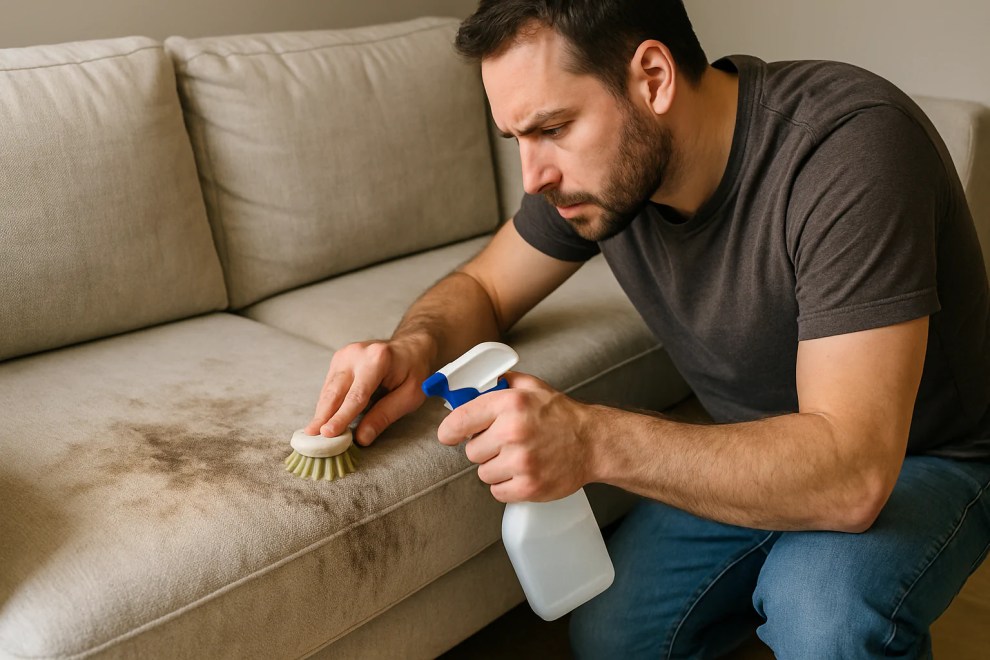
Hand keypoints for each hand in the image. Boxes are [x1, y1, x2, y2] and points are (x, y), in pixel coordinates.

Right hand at [305, 337, 431, 445]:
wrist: (411, 346)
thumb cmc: (415, 371)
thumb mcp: (410, 395)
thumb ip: (385, 415)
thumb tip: (362, 438)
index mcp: (377, 359)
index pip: (356, 396)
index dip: (341, 417)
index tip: (327, 434)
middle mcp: (356, 353)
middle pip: (335, 391)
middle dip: (323, 416)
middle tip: (312, 438)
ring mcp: (345, 354)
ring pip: (328, 389)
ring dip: (321, 412)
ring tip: (312, 433)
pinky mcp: (339, 359)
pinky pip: (329, 385)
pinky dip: (326, 403)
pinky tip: (322, 419)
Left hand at [436, 372, 593, 501]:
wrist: (594, 443)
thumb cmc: (560, 415)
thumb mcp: (532, 387)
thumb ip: (500, 383)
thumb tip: (468, 385)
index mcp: (510, 403)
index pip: (460, 420)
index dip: (450, 430)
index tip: (449, 435)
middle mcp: (513, 431)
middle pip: (471, 451)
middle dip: (485, 449)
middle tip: (506, 444)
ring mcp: (521, 461)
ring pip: (484, 473)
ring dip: (497, 469)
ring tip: (519, 458)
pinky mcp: (529, 486)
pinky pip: (498, 492)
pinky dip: (508, 486)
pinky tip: (524, 472)